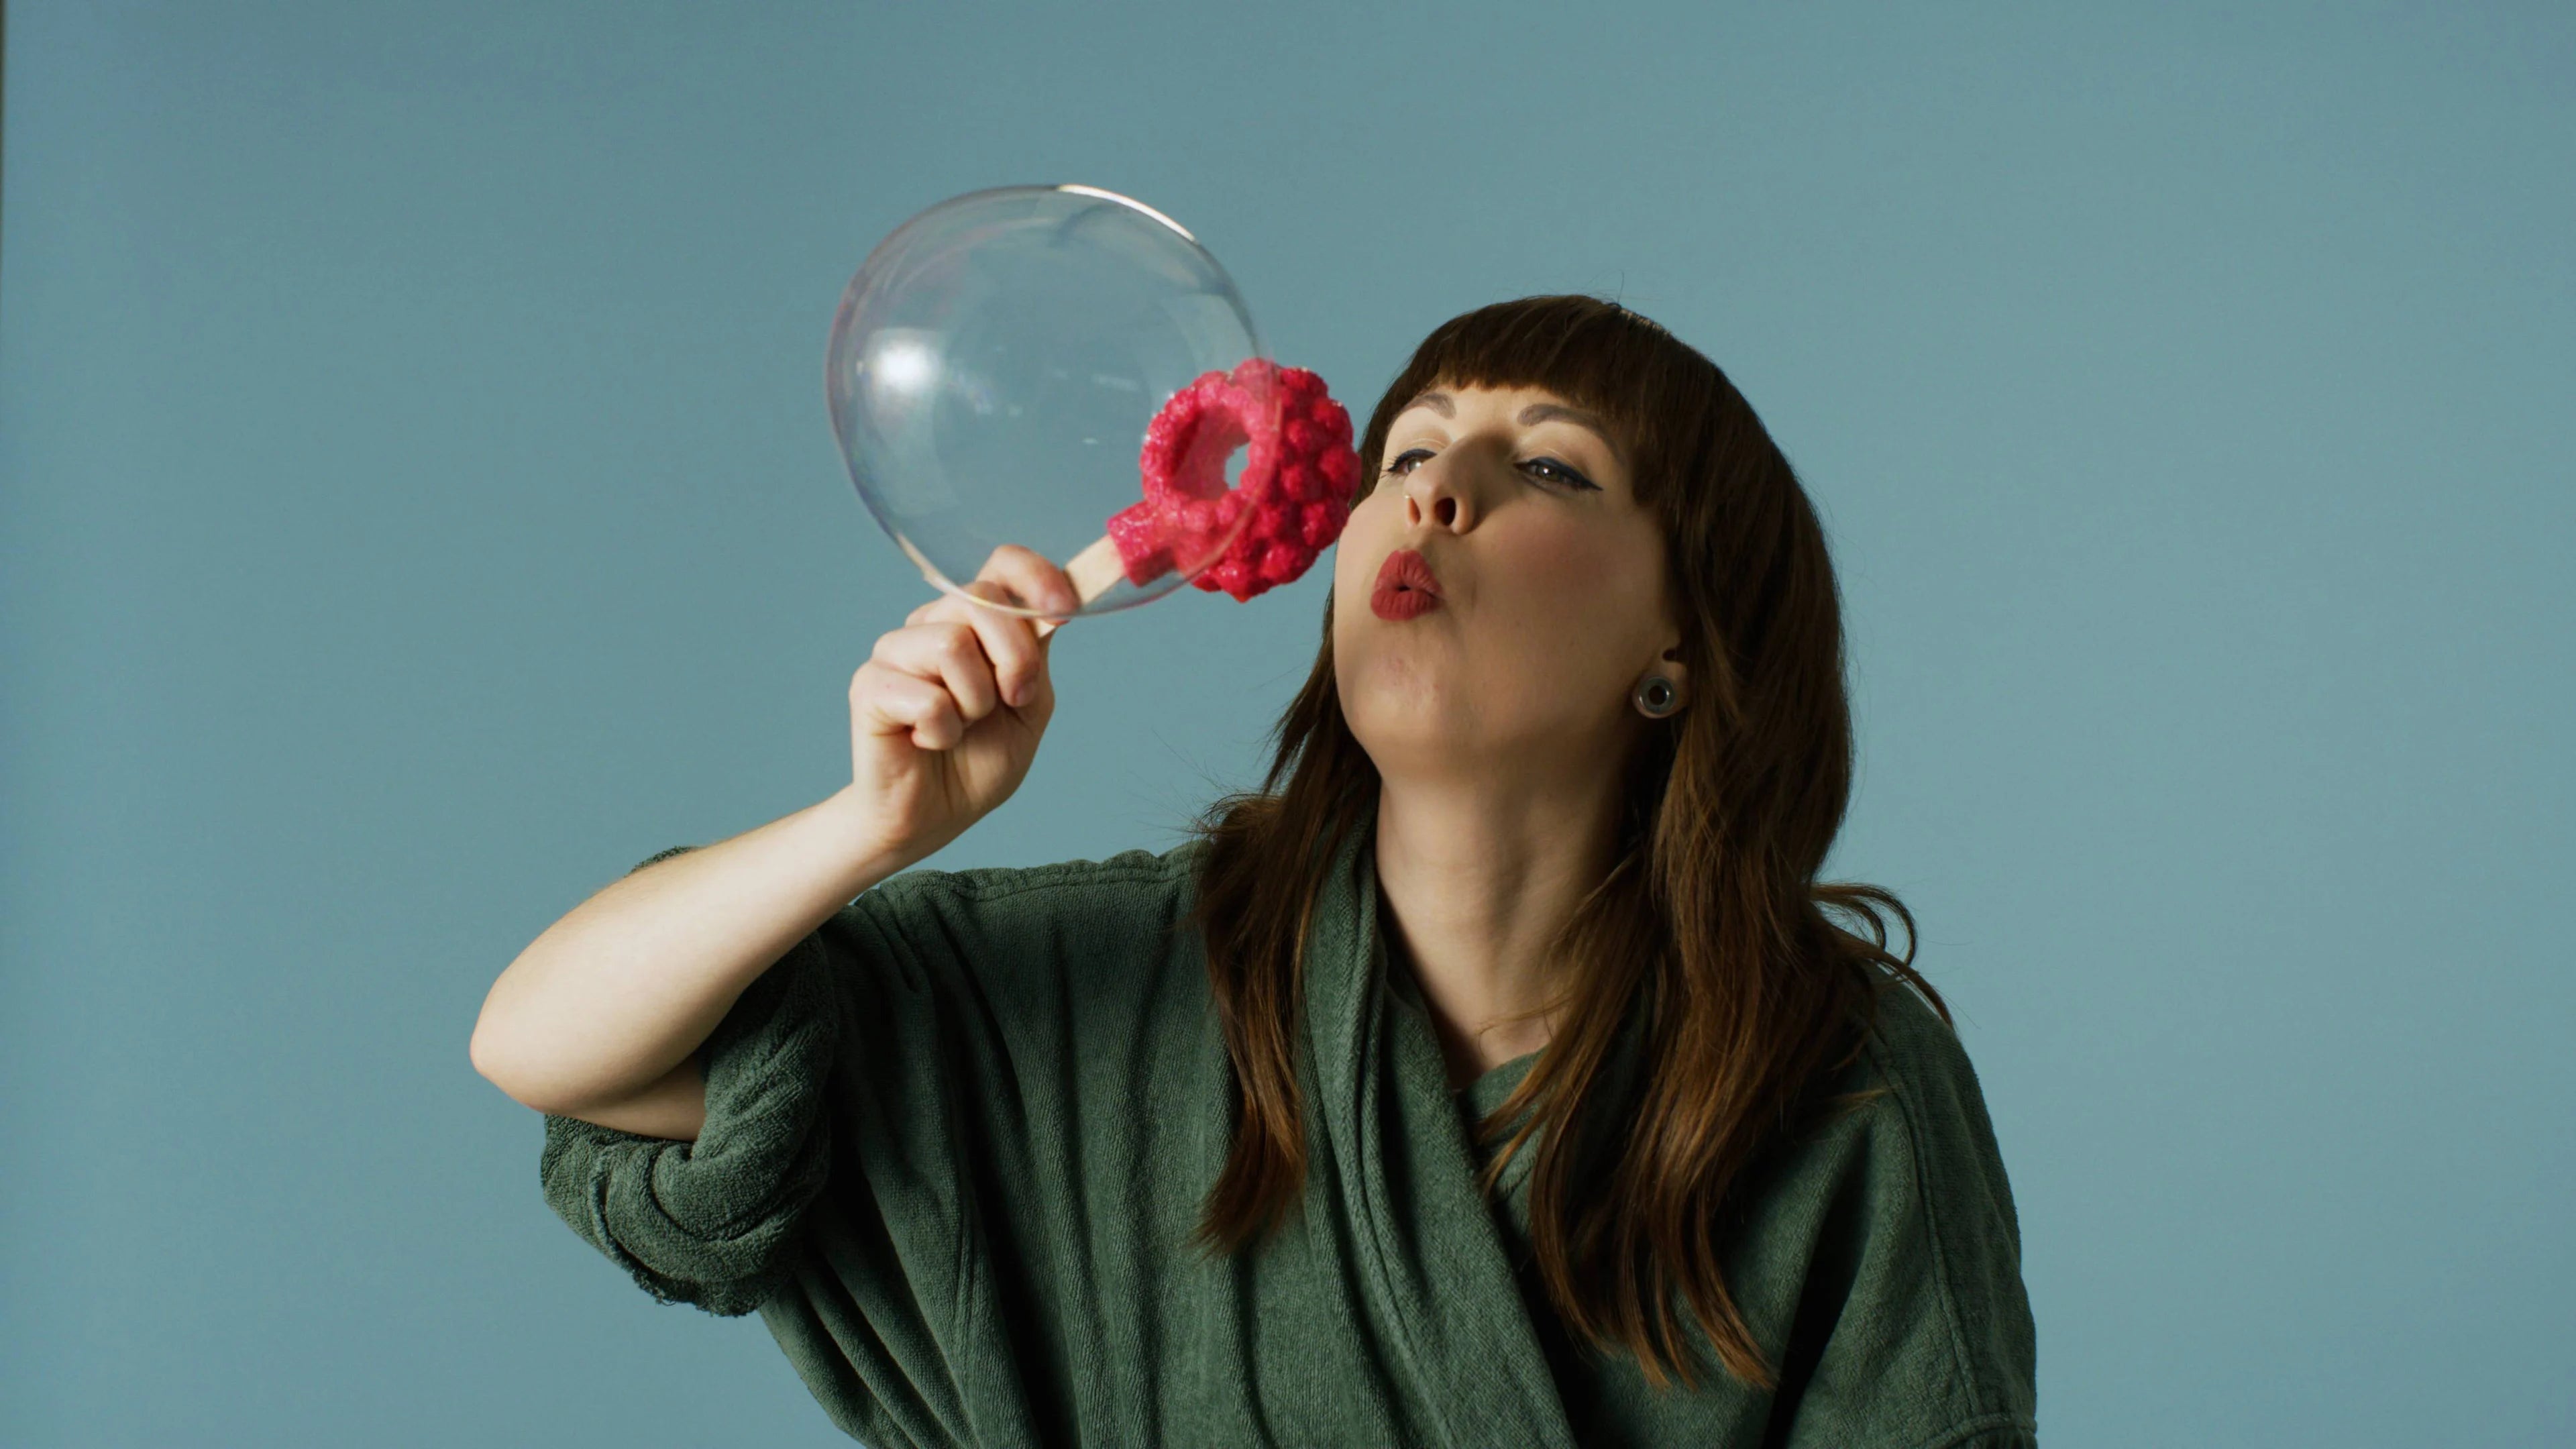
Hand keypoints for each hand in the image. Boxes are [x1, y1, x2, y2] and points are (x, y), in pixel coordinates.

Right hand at [844, 545, 1078, 864]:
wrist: (934, 816)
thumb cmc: (978, 760)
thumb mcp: (1029, 704)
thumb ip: (1037, 653)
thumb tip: (1059, 605)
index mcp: (974, 622)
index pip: (1002, 565)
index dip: (1036, 576)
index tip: (1065, 611)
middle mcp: (931, 625)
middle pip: (981, 599)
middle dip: (1015, 659)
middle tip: (1011, 702)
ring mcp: (895, 652)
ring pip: (953, 645)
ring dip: (975, 703)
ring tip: (960, 727)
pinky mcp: (869, 686)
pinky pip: (928, 696)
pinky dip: (943, 732)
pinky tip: (928, 743)